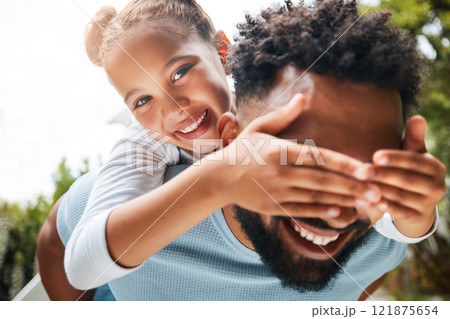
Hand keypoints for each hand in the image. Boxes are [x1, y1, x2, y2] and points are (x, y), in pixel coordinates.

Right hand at [214, 94, 381, 227]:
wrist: (218, 178)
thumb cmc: (241, 150)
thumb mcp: (259, 128)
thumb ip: (283, 115)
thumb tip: (303, 97)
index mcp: (278, 150)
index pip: (316, 157)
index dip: (343, 163)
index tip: (367, 168)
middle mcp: (279, 172)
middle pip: (321, 180)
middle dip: (352, 185)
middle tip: (379, 189)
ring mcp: (276, 192)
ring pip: (315, 197)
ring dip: (343, 199)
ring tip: (368, 202)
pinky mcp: (272, 207)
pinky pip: (301, 210)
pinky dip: (321, 211)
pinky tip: (340, 210)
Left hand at [367, 116, 445, 236]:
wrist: (418, 204)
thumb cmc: (409, 171)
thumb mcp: (413, 155)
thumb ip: (413, 139)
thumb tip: (417, 117)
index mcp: (435, 167)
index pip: (414, 161)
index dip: (395, 158)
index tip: (375, 156)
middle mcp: (436, 186)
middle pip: (406, 180)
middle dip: (382, 175)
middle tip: (361, 171)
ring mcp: (427, 204)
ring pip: (400, 197)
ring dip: (378, 191)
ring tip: (359, 185)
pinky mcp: (417, 218)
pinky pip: (398, 213)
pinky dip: (382, 207)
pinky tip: (366, 201)